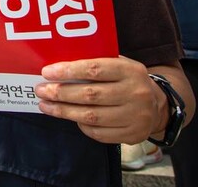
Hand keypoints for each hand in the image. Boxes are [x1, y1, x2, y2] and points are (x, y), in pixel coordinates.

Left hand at [35, 57, 163, 143]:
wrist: (157, 105)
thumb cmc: (127, 80)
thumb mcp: (118, 64)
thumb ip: (94, 63)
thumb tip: (57, 65)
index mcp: (130, 71)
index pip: (94, 69)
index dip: (68, 71)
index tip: (47, 72)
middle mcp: (135, 94)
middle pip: (90, 95)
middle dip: (60, 93)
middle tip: (41, 90)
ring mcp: (135, 117)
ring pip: (91, 116)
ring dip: (64, 111)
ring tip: (45, 105)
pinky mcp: (132, 135)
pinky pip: (99, 133)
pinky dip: (80, 125)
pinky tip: (69, 117)